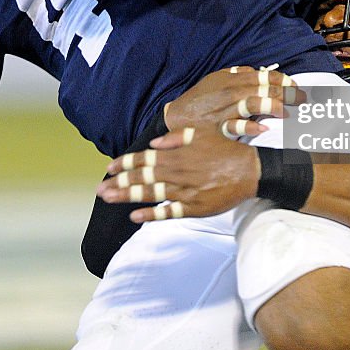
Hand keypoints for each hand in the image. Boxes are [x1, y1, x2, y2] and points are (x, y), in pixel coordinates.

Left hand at [97, 127, 259, 221]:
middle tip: (100, 189)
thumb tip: (154, 144)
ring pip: (150, 194)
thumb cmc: (225, 149)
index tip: (109, 168)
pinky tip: (135, 216)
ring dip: (128, 196)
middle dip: (119, 183)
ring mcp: (184, 191)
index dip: (125, 164)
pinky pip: (168, 212)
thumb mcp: (200, 133)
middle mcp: (177, 172)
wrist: (249, 170)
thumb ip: (175, 138)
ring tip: (110, 199)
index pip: (144, 158)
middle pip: (142, 177)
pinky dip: (151, 214)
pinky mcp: (194, 207)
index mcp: (176, 153)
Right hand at [164, 66, 303, 131]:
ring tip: (286, 112)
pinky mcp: (218, 127)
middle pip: (263, 89)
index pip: (263, 76)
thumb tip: (258, 70)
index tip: (296, 85)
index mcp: (232, 79)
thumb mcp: (216, 79)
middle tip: (302, 99)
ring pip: (252, 104)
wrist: (175, 116)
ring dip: (271, 106)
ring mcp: (224, 110)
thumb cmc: (199, 98)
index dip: (283, 80)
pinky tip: (263, 129)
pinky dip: (249, 127)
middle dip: (286, 93)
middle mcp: (230, 92)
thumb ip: (237, 74)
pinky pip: (235, 127)